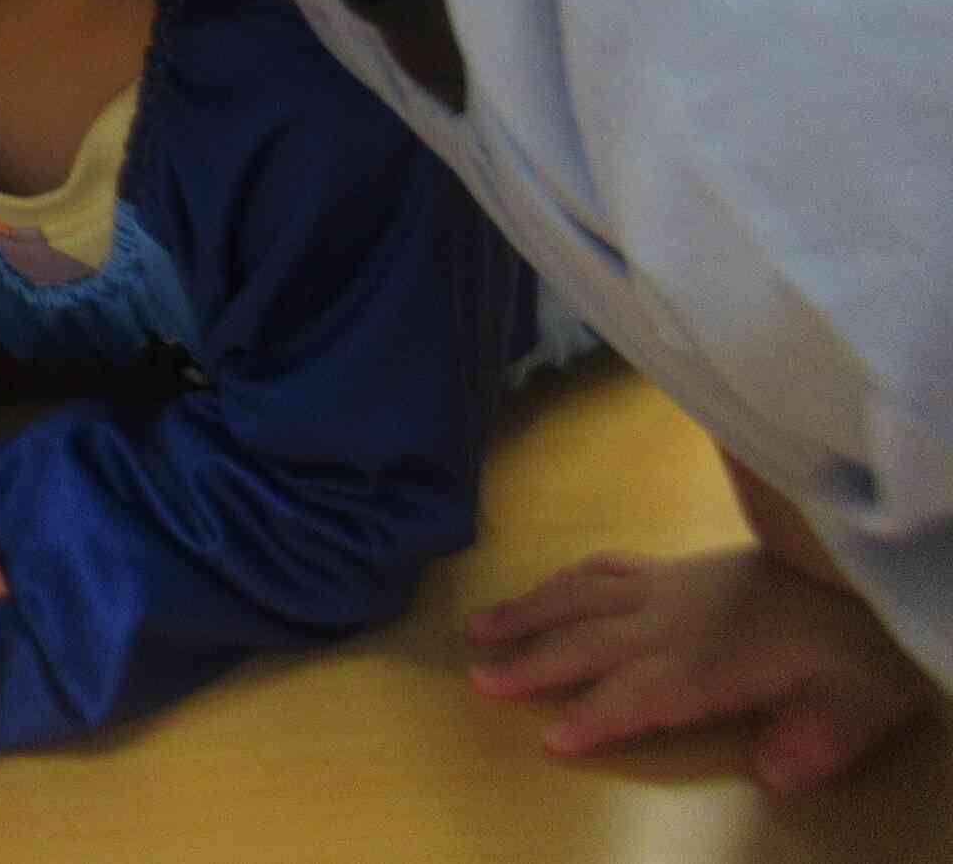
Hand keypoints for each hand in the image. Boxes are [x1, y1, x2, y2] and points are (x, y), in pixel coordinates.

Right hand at [469, 548, 935, 793]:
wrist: (860, 568)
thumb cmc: (860, 648)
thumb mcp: (861, 702)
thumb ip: (820, 739)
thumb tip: (777, 774)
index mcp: (715, 660)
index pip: (642, 692)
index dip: (596, 715)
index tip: (551, 736)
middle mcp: (676, 621)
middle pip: (592, 640)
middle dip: (535, 661)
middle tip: (478, 676)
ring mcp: (670, 586)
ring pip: (585, 594)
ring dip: (530, 611)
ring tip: (480, 627)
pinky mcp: (675, 567)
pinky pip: (607, 564)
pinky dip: (566, 577)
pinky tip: (545, 587)